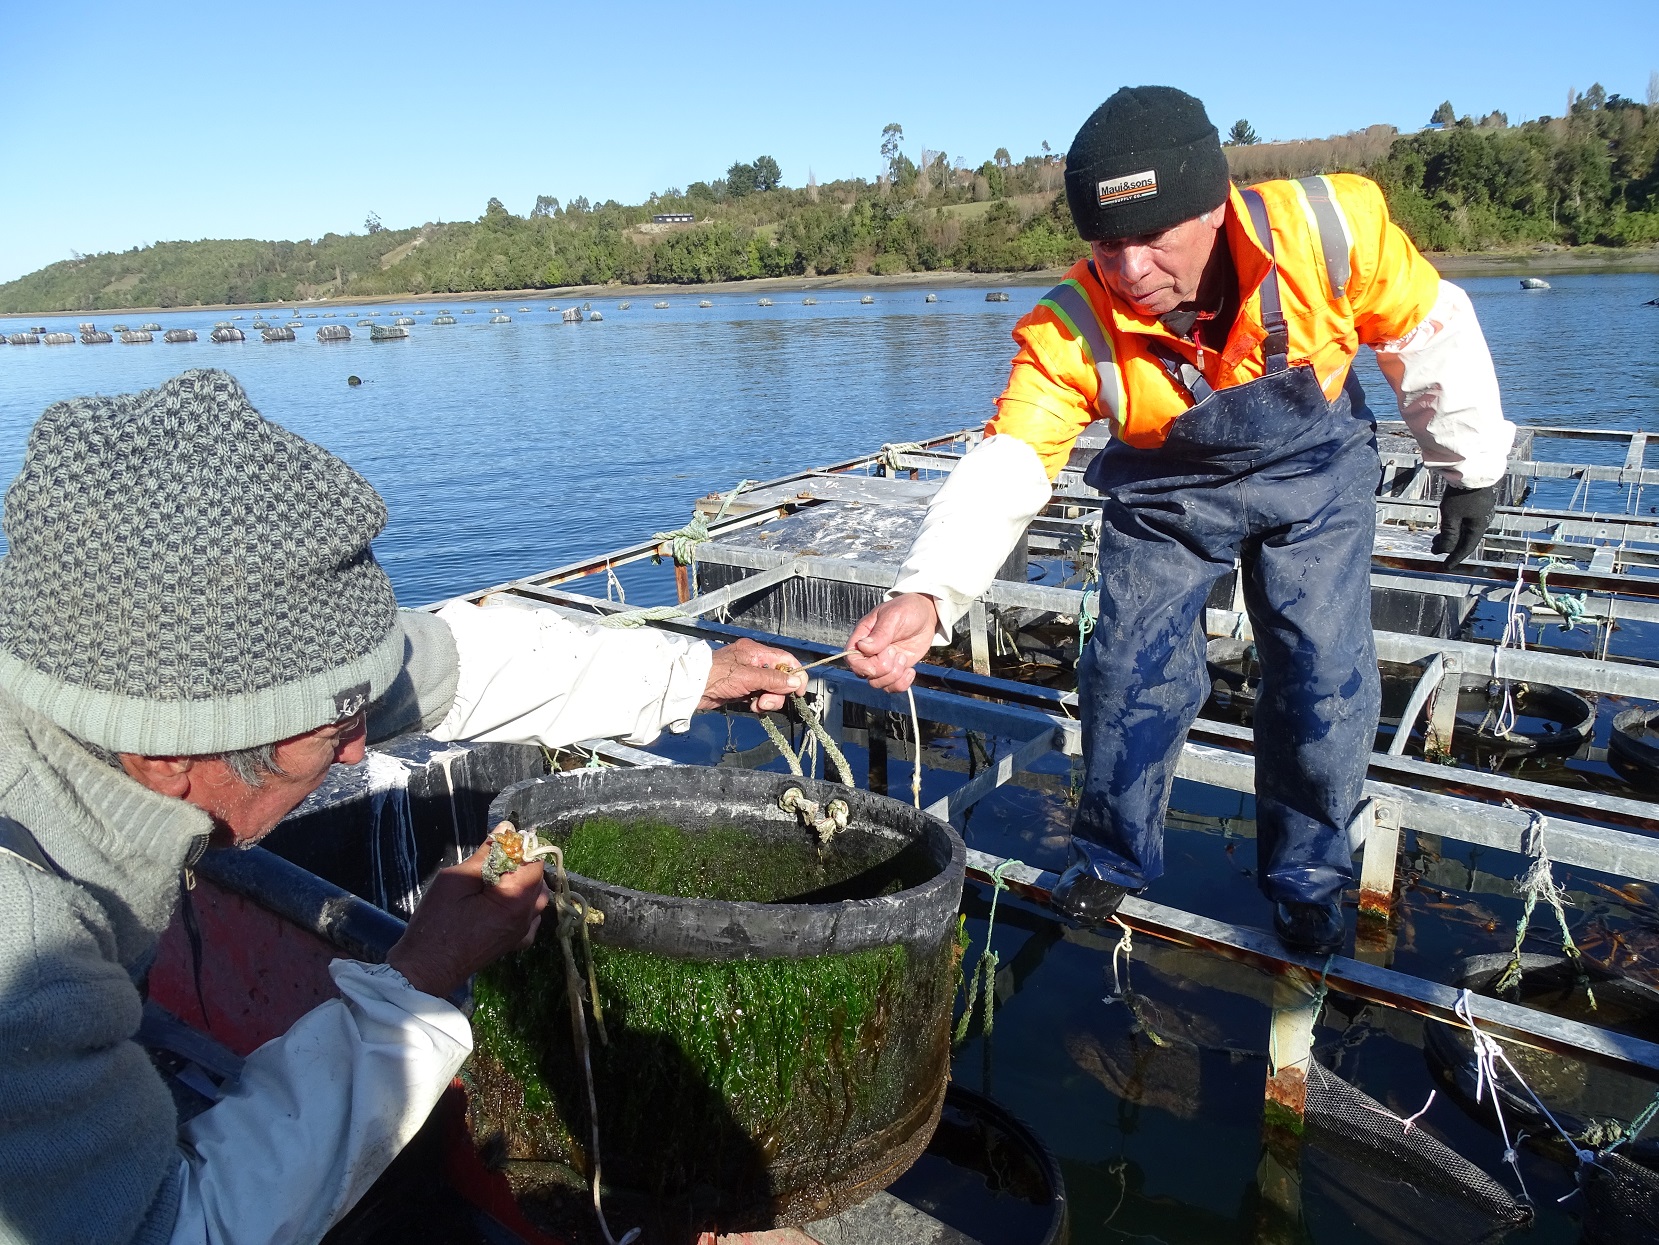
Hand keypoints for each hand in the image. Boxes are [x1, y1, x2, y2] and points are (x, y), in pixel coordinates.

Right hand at [387, 834, 550, 998]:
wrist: (426, 968)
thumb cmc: (436, 923)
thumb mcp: (456, 880)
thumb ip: (485, 854)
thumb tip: (506, 830)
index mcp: (515, 900)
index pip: (534, 862)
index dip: (519, 848)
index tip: (499, 845)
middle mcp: (527, 917)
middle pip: (537, 878)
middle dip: (519, 865)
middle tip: (489, 863)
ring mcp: (523, 932)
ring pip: (536, 896)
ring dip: (520, 883)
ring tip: (490, 881)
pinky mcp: (516, 942)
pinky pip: (530, 916)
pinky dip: (520, 903)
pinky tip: (499, 902)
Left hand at [699, 637, 807, 711]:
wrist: (692, 688)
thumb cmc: (718, 676)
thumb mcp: (749, 677)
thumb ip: (773, 679)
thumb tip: (796, 682)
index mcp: (756, 652)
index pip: (786, 660)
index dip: (796, 675)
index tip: (798, 692)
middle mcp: (755, 662)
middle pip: (780, 677)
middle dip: (777, 692)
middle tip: (765, 702)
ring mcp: (749, 676)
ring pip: (770, 689)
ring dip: (768, 700)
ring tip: (756, 704)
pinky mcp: (743, 689)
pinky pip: (760, 696)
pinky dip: (758, 702)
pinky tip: (750, 705)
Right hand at [845, 593, 938, 692]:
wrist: (925, 615)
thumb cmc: (906, 609)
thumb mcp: (893, 616)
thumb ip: (880, 633)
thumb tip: (863, 647)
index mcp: (863, 637)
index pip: (851, 658)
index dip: (861, 666)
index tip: (875, 665)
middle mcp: (869, 653)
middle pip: (864, 674)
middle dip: (883, 668)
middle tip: (896, 651)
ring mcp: (882, 663)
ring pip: (878, 683)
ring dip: (893, 675)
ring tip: (903, 657)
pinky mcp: (896, 670)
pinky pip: (892, 687)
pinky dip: (902, 684)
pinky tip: (910, 670)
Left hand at [1434, 483, 1497, 569]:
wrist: (1473, 471)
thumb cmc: (1461, 495)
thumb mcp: (1451, 516)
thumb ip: (1448, 535)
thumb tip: (1444, 551)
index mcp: (1478, 527)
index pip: (1466, 548)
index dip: (1455, 558)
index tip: (1445, 567)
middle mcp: (1481, 521)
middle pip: (1464, 540)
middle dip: (1448, 547)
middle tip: (1433, 551)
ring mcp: (1479, 512)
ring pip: (1463, 530)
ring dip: (1449, 536)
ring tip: (1434, 540)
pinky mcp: (1475, 504)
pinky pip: (1464, 521)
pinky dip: (1453, 527)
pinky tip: (1445, 525)